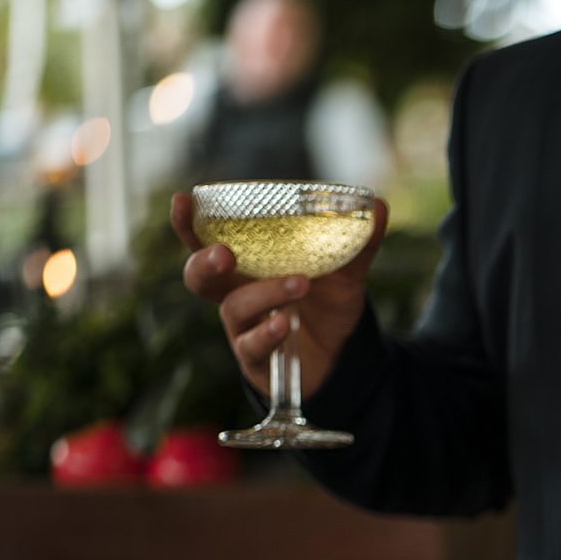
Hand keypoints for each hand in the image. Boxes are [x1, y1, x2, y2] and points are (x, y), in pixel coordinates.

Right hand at [169, 191, 387, 400]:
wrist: (344, 359)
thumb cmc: (328, 306)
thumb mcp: (346, 273)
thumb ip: (358, 242)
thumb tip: (378, 205)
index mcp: (248, 266)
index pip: (206, 240)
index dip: (188, 224)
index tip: (182, 200)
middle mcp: (237, 294)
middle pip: (199, 277)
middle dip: (204, 262)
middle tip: (224, 253)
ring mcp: (244, 328)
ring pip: (234, 308)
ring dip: (264, 293)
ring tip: (299, 283)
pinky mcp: (257, 359)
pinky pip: (251, 346)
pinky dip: (267, 333)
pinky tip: (284, 323)